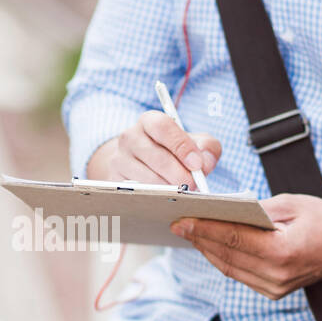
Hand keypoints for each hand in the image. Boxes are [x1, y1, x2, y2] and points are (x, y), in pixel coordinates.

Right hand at [87, 111, 221, 186]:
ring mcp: (119, 158)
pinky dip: (153, 198)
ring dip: (167, 188)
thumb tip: (205, 163)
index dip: (181, 145)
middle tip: (193, 186)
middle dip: (178, 174)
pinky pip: (135, 191)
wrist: (141, 163)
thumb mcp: (194, 143)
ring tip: (182, 193)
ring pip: (145, 177)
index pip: (162, 126)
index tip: (197, 164)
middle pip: (155, 156)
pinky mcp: (114, 179)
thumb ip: (207, 148)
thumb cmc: (173, 152)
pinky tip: (166, 199)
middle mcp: (130, 137)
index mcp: (150, 121)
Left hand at [171, 195, 321, 299]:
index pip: (233, 239)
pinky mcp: (274, 291)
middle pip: (226, 256)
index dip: (204, 229)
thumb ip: (256, 210)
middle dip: (200, 239)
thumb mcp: (292, 204)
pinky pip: (240, 274)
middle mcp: (276, 275)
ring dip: (207, 250)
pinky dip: (223, 259)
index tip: (181, 220)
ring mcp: (275, 287)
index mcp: (282, 251)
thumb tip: (224, 210)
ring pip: (229, 268)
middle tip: (179, 224)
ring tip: (190, 233)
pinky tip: (211, 245)